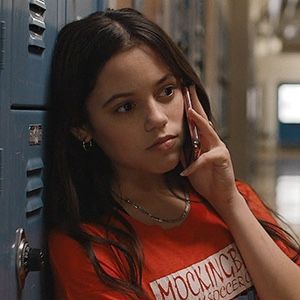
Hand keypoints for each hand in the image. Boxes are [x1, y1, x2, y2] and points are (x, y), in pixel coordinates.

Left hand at [180, 86, 240, 215]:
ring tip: (191, 111)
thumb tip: (174, 142)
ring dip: (199, 122)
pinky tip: (186, 169)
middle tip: (190, 87)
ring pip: (209, 132)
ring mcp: (219, 149)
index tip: (183, 93)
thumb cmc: (206, 179)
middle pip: (204, 119)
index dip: (190, 107)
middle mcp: (213, 141)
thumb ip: (186, 152)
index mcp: (205, 141)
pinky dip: (195, 165)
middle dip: (196, 103)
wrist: (220, 196)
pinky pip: (205, 159)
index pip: (196, 121)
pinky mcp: (222, 160)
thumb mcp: (191, 163)